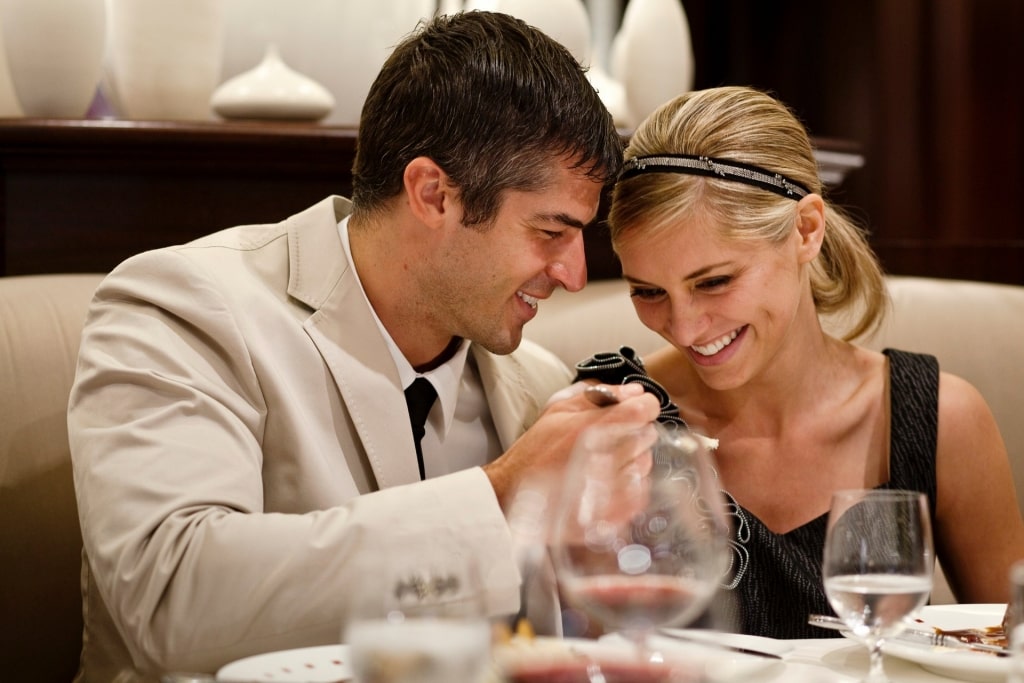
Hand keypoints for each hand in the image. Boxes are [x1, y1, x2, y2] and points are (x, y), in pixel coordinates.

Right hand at [483, 382, 660, 509]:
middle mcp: (610, 455)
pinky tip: (606, 482)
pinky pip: (640, 491)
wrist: (514, 493)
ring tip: (605, 462)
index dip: (642, 406)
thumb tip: (634, 391)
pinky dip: (628, 486)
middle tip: (611, 437)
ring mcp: (615, 487)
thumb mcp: (558, 409)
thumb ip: (599, 394)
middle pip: (649, 435)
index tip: (633, 410)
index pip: (647, 408)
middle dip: (634, 432)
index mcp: (597, 426)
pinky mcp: (615, 512)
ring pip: (646, 464)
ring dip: (631, 460)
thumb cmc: (534, 451)